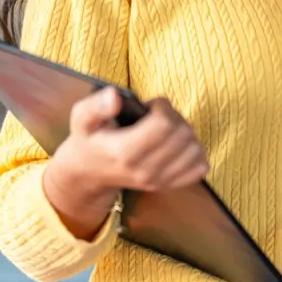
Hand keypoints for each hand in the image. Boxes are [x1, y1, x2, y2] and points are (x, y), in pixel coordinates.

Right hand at [44, 87, 209, 233]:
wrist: (89, 173)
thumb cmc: (90, 140)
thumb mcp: (82, 119)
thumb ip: (95, 106)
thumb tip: (115, 96)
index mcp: (124, 152)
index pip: (163, 125)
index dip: (162, 107)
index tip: (151, 106)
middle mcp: (144, 171)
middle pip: (182, 135)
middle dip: (175, 117)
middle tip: (159, 116)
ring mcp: (158, 181)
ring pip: (195, 149)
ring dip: (186, 133)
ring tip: (167, 130)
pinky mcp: (169, 185)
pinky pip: (199, 167)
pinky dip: (195, 152)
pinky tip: (177, 145)